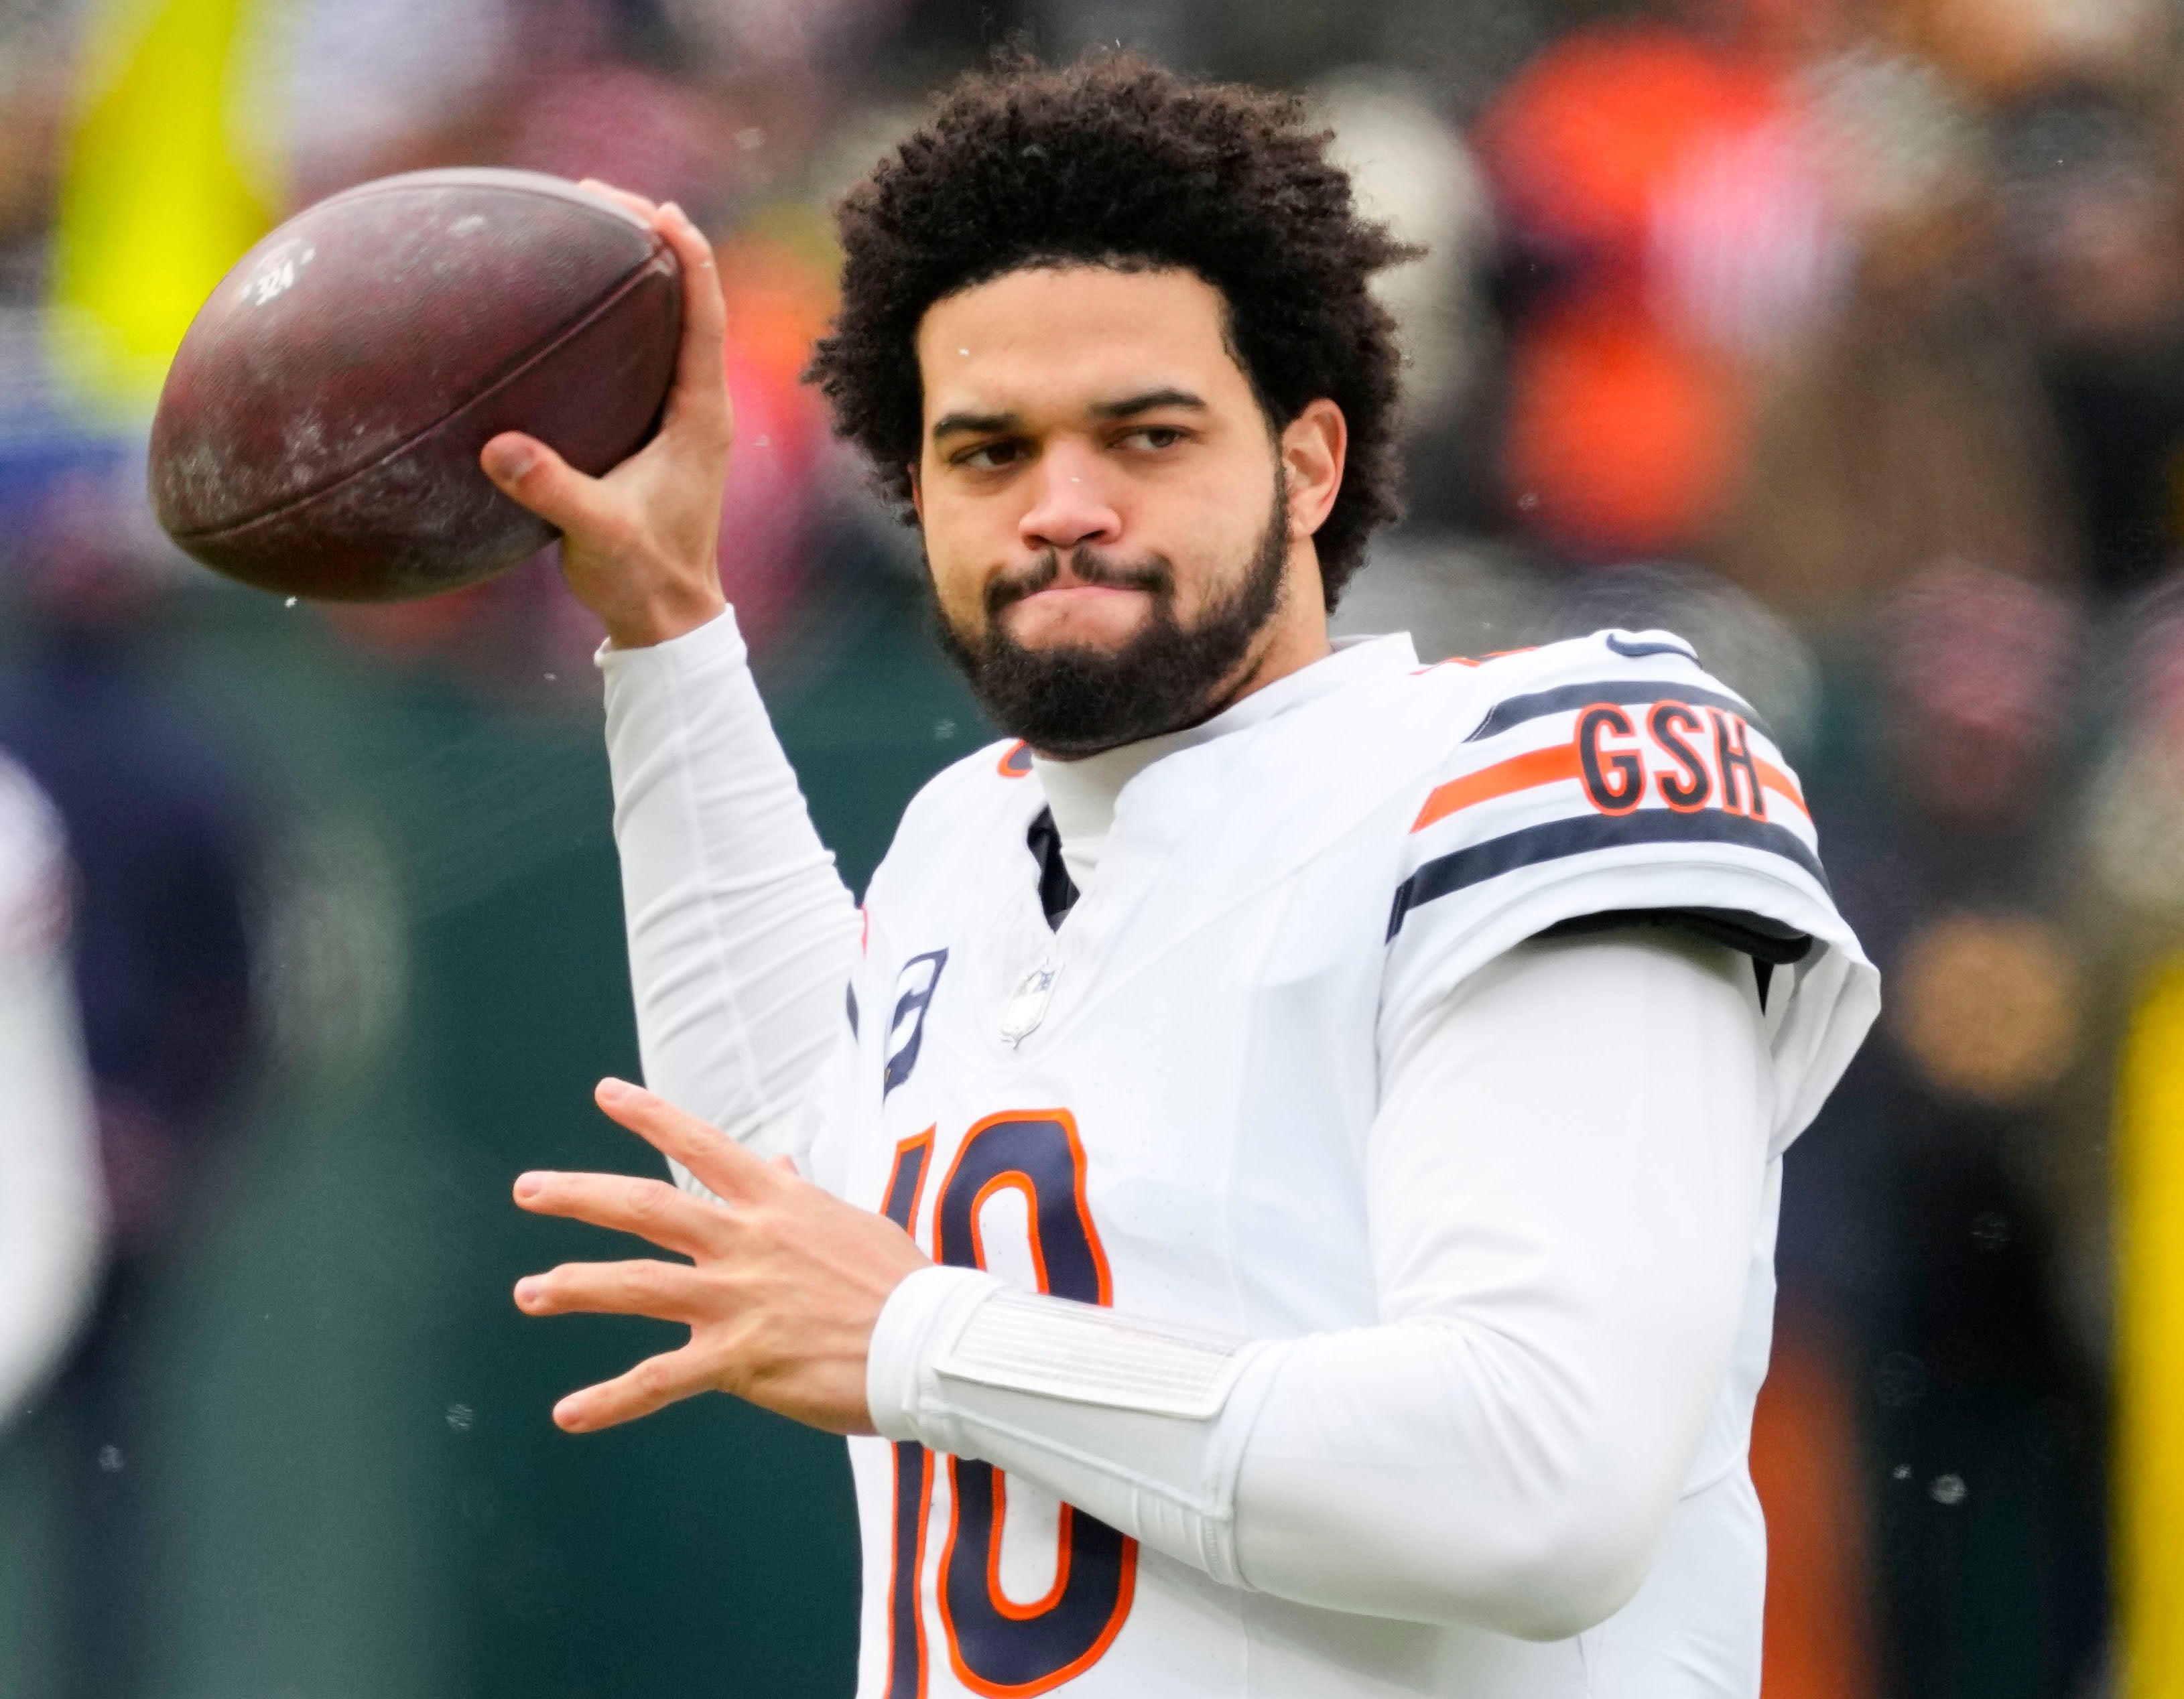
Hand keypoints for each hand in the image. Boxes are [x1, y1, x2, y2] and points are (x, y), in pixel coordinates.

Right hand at [480, 182, 730, 649]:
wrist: (665, 620)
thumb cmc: (641, 577)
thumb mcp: (598, 535)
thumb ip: (553, 491)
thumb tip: (498, 449)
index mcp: (700, 415)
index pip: (703, 314)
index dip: (687, 255)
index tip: (657, 207)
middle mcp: (696, 405)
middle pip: (687, 300)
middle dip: (649, 241)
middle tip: (598, 194)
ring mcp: (677, 417)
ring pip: (665, 323)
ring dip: (633, 273)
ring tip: (585, 225)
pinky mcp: (653, 433)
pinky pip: (639, 354)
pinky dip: (613, 317)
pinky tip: (569, 303)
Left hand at [512, 1077, 931, 1434]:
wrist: (928, 1344)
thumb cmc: (900, 1284)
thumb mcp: (851, 1223)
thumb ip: (802, 1196)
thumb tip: (781, 1164)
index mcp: (776, 1202)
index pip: (702, 1144)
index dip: (651, 1116)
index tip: (606, 1093)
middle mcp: (746, 1242)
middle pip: (646, 1207)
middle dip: (580, 1196)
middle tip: (529, 1189)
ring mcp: (737, 1300)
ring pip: (637, 1285)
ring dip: (575, 1285)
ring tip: (529, 1290)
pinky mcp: (738, 1360)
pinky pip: (659, 1381)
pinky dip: (610, 1401)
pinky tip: (569, 1414)